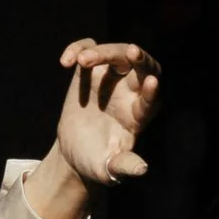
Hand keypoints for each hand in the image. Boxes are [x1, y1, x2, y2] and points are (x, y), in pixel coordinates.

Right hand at [23, 41, 160, 218]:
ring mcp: (110, 77)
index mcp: (138, 114)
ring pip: (116, 52)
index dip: (152, 92)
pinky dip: (78, 48)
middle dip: (140, 58)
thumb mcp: (108, 170)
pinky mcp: (90, 70)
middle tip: (132, 52)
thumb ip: (123, 166)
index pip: (152, 99)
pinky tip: (66, 62)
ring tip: (81, 62)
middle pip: (140, 67)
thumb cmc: (97, 162)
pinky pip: (88, 48)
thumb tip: (142, 170)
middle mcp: (129, 92)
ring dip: (101, 52)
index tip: (152, 83)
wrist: (76, 151)